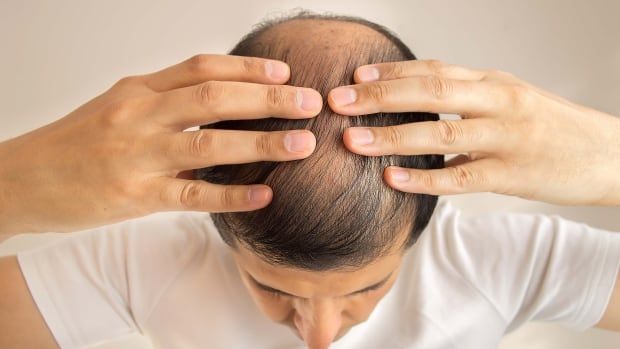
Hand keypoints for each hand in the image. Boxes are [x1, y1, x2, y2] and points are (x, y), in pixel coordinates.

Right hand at [0, 55, 321, 233]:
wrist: (24, 179)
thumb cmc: (78, 143)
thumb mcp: (119, 108)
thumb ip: (166, 102)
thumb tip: (224, 101)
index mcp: (139, 91)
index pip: (201, 68)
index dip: (247, 68)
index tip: (284, 73)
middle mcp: (140, 116)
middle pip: (215, 99)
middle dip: (268, 99)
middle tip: (310, 103)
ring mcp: (137, 157)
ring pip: (210, 144)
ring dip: (262, 142)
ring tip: (302, 143)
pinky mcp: (135, 198)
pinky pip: (193, 196)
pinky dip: (232, 195)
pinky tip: (265, 193)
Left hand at [328, 60, 619, 205]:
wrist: (606, 154)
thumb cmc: (548, 128)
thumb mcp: (508, 100)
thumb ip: (465, 99)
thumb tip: (415, 105)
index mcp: (492, 82)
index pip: (433, 71)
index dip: (391, 73)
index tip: (354, 76)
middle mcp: (497, 102)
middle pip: (430, 94)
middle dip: (380, 97)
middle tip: (339, 102)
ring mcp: (506, 138)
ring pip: (441, 133)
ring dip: (392, 136)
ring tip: (352, 139)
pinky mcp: (512, 175)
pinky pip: (460, 177)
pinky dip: (424, 178)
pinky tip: (393, 179)